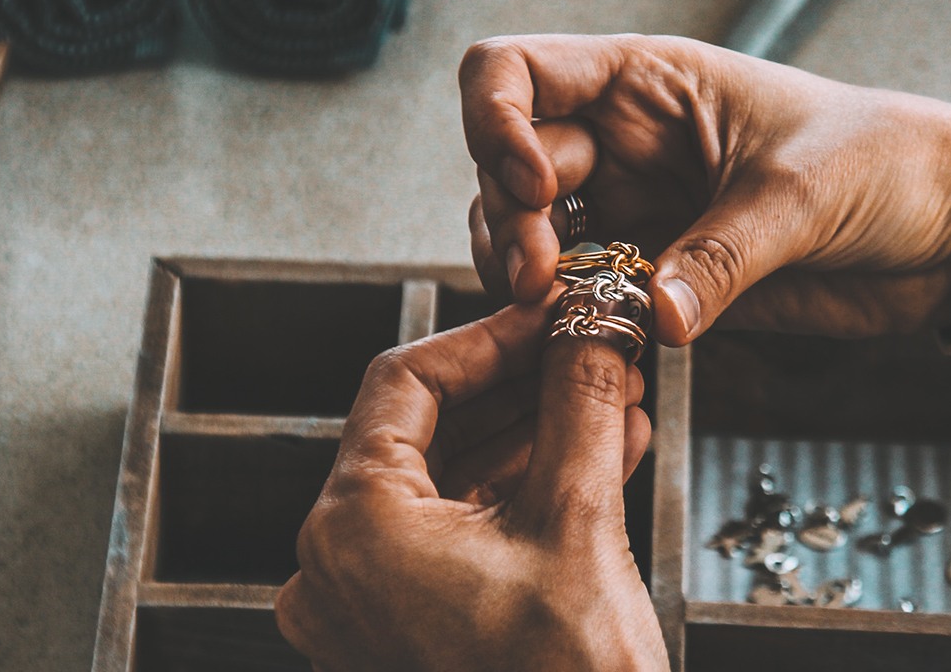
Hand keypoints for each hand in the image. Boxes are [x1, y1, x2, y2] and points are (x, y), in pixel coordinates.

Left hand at [275, 300, 667, 671]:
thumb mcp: (580, 519)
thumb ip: (580, 402)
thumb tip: (593, 326)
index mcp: (351, 529)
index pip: (405, 383)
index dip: (489, 335)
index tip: (555, 312)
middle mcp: (336, 570)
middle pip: (427, 433)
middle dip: (523, 387)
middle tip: (594, 349)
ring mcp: (365, 613)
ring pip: (448, 487)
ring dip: (533, 438)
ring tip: (614, 398)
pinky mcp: (403, 640)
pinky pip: (456, 542)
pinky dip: (520, 499)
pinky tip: (599, 455)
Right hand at [463, 34, 950, 342]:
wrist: (949, 230)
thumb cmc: (888, 163)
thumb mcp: (804, 193)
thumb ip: (724, 254)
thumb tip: (653, 313)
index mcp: (645, 82)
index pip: (514, 73)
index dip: (496, 122)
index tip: (537, 184)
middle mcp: (621, 142)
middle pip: (506, 167)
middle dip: (508, 223)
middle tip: (541, 283)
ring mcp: (631, 211)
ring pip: (525, 238)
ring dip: (522, 277)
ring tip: (557, 313)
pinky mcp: (653, 278)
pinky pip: (577, 300)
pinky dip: (565, 324)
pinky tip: (590, 342)